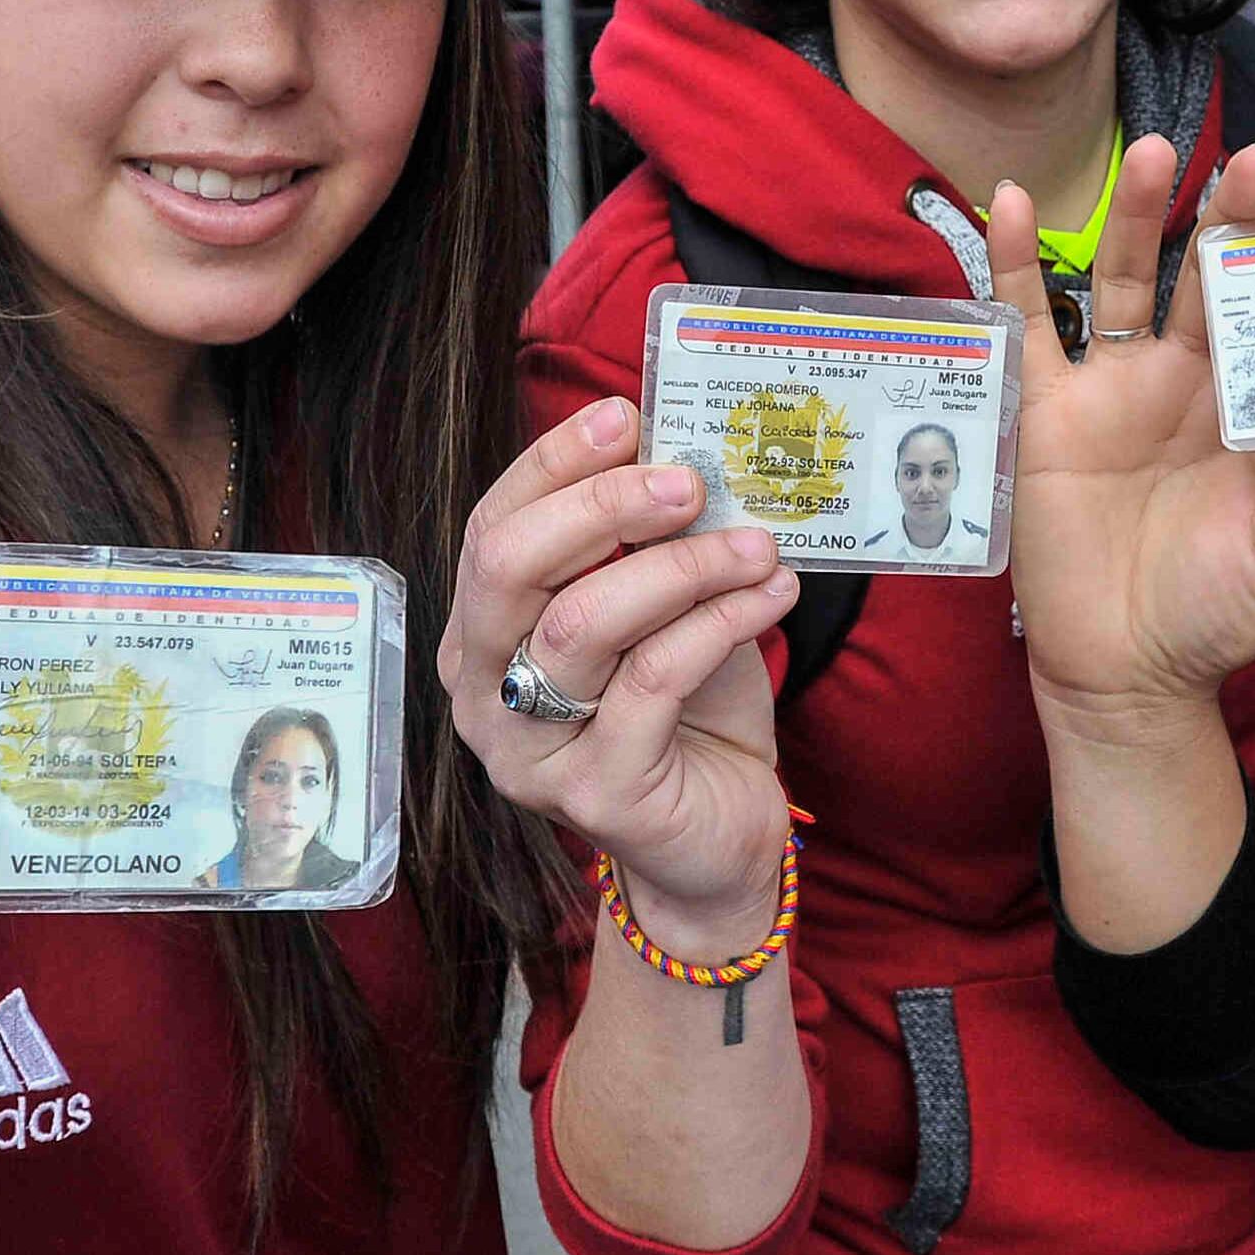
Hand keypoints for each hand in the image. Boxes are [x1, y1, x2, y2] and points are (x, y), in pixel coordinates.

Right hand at [443, 397, 799, 949]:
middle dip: (603, 506)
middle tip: (689, 481)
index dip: (554, 465)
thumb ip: (647, 544)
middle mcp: (483, 692)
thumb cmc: (687, 713)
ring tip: (755, 543)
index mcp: (483, 633)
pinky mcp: (595, 793)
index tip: (626, 416)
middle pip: (511, 567)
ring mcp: (529, 750)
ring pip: (586, 622)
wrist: (719, 838)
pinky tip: (771, 595)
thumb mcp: (662, 609)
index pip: (494, 526)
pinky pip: (654, 681)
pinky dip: (720, 622)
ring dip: (682, 566)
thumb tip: (682, 448)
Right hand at [985, 138, 1254, 747]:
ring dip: (1133, 213)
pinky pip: (1026, 325)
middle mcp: (1188, 379)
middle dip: (1234, 214)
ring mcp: (1114, 387)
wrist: (1122, 673)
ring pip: (1121, 279)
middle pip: (1210, 275)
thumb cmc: (1212, 616)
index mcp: (1252, 405)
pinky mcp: (1044, 409)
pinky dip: (1013, 263)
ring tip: (1151, 148)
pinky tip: (1009, 199)